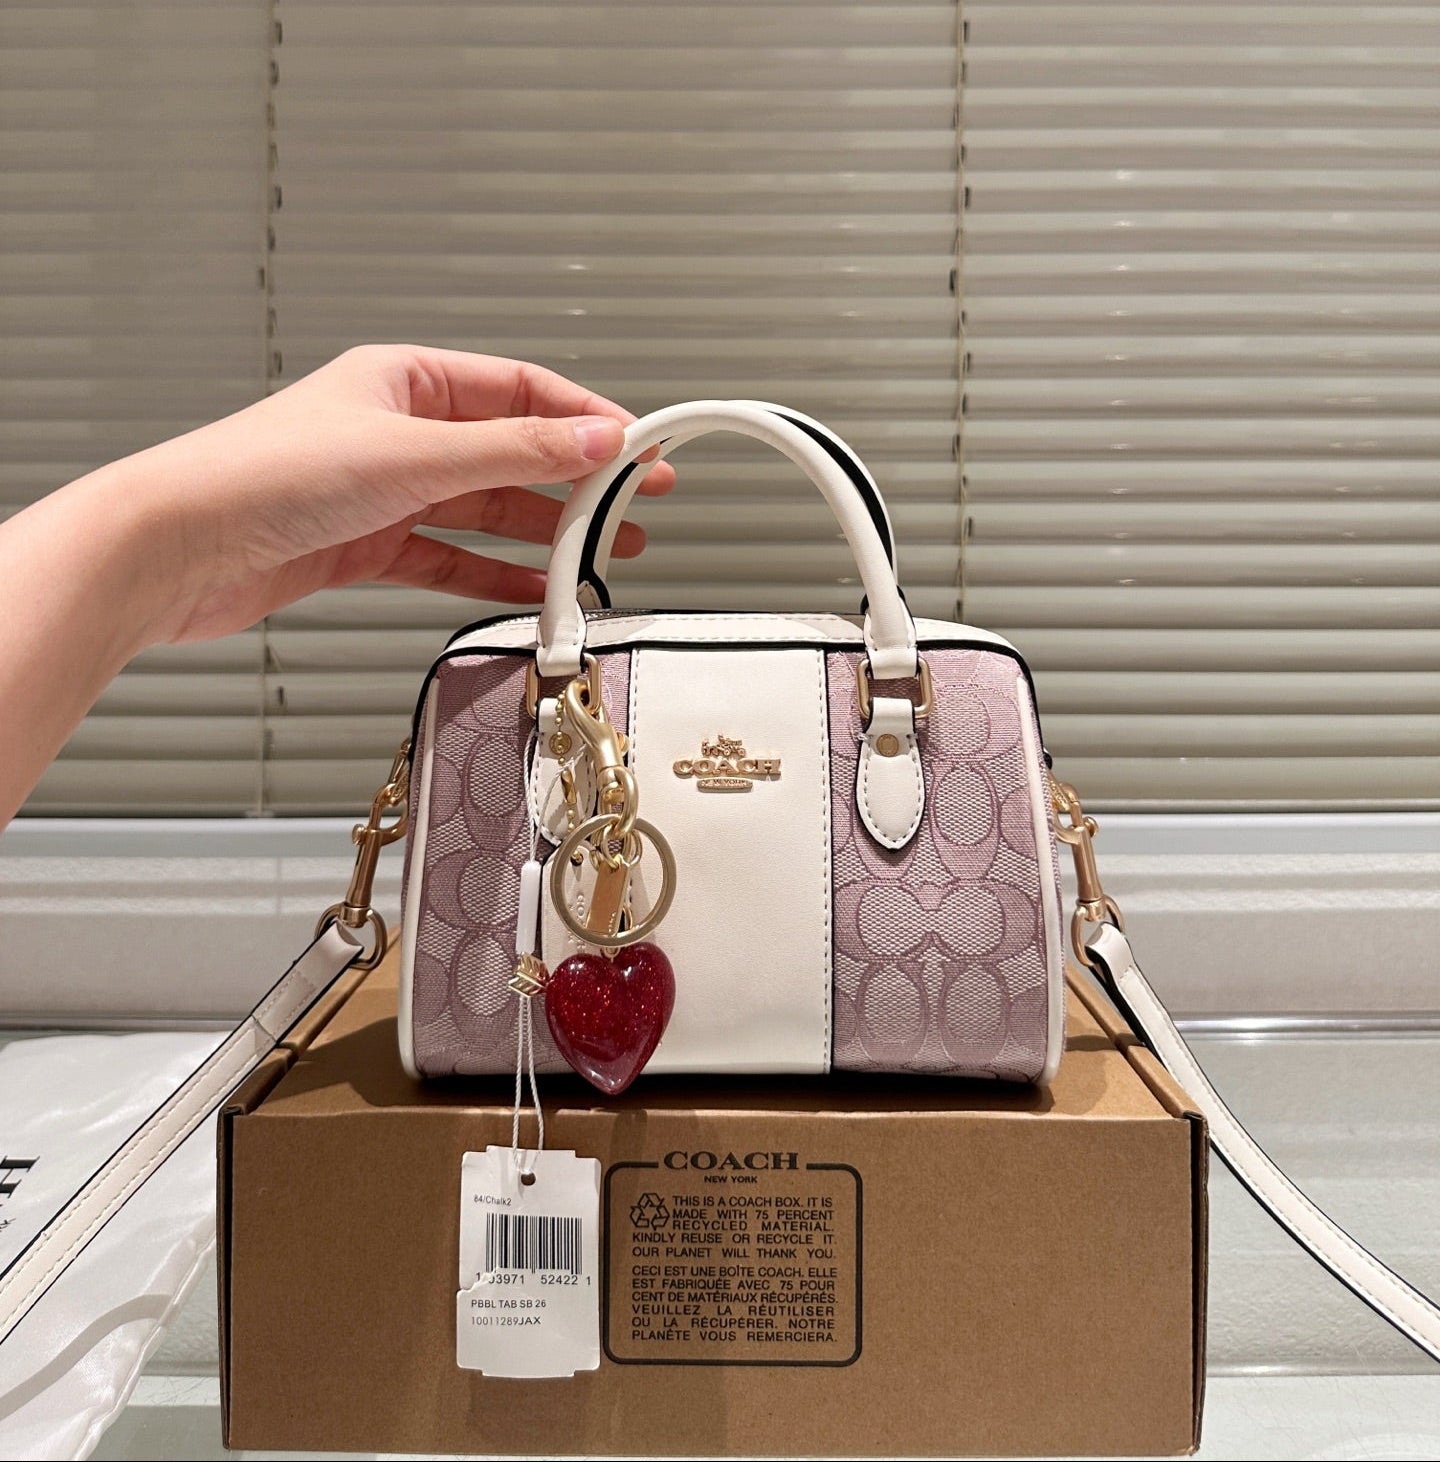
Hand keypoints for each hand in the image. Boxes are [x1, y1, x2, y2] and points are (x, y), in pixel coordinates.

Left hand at [123, 344, 674, 642]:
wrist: (177, 548)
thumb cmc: (263, 475)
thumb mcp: (415, 454)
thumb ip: (515, 453)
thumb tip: (596, 439)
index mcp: (407, 380)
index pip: (522, 391)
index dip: (587, 419)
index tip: (639, 450)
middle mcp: (399, 431)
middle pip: (511, 454)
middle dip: (576, 483)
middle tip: (636, 508)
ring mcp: (385, 492)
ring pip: (485, 511)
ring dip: (543, 534)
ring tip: (601, 555)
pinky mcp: (366, 546)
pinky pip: (450, 560)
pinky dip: (493, 576)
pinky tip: (534, 590)